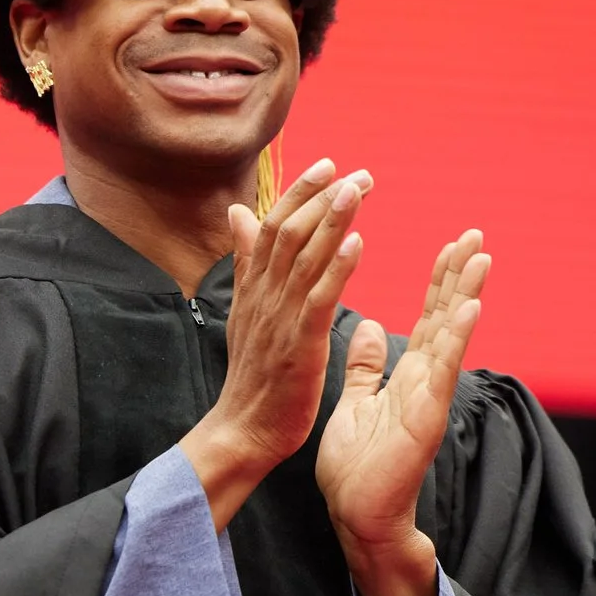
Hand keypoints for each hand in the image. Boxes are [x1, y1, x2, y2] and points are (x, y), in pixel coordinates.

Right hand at [180, 159, 369, 528]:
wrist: (244, 430)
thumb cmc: (253, 375)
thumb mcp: (244, 310)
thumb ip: (246, 261)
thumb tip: (238, 212)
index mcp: (253, 286)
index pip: (272, 225)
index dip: (300, 192)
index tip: (329, 165)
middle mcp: (263, 295)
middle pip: (289, 231)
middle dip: (323, 197)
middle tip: (357, 172)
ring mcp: (279, 318)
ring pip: (303, 256)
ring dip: (332, 219)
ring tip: (357, 188)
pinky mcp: (298, 344)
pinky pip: (317, 298)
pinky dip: (335, 268)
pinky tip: (356, 243)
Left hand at [316, 230, 488, 557]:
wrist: (357, 517)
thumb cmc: (356, 469)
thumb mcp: (354, 403)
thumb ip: (366, 367)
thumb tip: (372, 326)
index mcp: (408, 377)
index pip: (429, 318)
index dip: (441, 281)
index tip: (453, 245)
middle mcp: (426, 382)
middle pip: (446, 318)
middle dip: (460, 276)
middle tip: (476, 235)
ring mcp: (430, 398)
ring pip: (452, 337)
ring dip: (467, 296)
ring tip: (481, 258)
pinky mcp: (426, 418)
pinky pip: (443, 371)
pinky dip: (456, 338)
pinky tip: (469, 308)